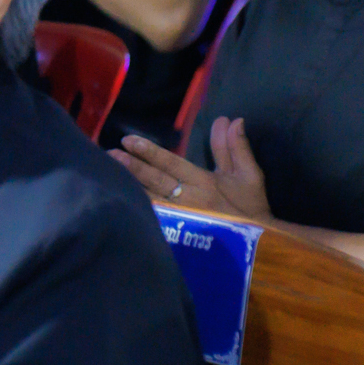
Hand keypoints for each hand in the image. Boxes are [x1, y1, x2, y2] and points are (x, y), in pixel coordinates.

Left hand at [112, 119, 270, 219]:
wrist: (255, 245)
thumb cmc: (250, 208)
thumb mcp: (249, 176)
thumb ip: (235, 148)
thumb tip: (231, 120)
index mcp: (203, 182)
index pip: (171, 163)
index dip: (149, 152)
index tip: (128, 141)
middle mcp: (187, 199)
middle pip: (154, 181)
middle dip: (132, 167)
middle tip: (110, 155)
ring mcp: (180, 219)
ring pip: (149, 201)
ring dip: (129, 187)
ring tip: (108, 175)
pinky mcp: (176, 234)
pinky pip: (153, 221)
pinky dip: (137, 212)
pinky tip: (119, 205)